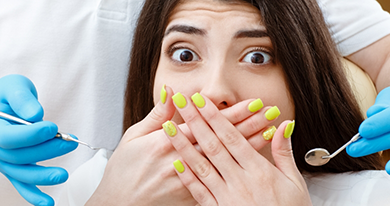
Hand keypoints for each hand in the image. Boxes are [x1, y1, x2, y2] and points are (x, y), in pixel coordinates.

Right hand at [0, 74, 77, 205]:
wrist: (1, 107)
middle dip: (46, 151)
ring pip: (22, 173)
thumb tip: (36, 115)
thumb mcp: (13, 86)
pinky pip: (22, 185)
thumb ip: (23, 98)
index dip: (31, 135)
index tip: (53, 127)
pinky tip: (49, 203)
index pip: (8, 137)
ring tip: (63, 174)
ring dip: (43, 175)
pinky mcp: (13, 170)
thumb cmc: (8, 96)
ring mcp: (2, 162)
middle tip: (68, 142)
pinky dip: (34, 196)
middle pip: (19, 156)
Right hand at [87, 86, 274, 204]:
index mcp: (167, 142)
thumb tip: (169, 93)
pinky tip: (253, 163)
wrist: (118, 204)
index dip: (232, 113)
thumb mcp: (133, 137)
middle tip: (271, 112)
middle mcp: (181, 159)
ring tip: (269, 133)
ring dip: (249, 145)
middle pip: (222, 140)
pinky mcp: (190, 196)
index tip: (253, 103)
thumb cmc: (123, 171)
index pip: (207, 123)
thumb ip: (156, 116)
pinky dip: (238, 170)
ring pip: (225, 160)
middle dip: (249, 124)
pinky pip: (219, 182)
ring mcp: (188, 179)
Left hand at [165, 92, 310, 205]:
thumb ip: (284, 153)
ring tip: (168, 127)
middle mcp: (240, 182)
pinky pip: (199, 193)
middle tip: (182, 102)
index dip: (216, 117)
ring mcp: (227, 197)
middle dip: (196, 121)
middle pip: (213, 146)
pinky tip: (176, 162)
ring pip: (201, 166)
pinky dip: (188, 177)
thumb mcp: (295, 182)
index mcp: (259, 171)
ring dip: (184, 145)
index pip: (232, 137)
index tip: (202, 100)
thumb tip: (283, 126)